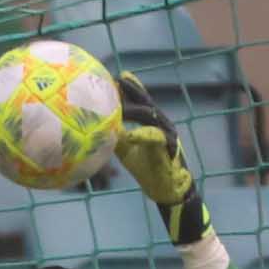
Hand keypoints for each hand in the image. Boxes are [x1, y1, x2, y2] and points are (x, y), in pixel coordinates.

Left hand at [115, 70, 207, 245]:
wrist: (167, 189)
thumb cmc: (147, 169)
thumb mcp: (127, 150)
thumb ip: (117, 137)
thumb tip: (98, 128)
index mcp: (152, 124)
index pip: (140, 102)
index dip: (129, 89)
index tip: (113, 79)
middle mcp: (162, 125)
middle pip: (147, 102)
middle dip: (133, 90)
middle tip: (117, 80)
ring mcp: (167, 134)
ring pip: (151, 116)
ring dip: (135, 109)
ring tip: (120, 103)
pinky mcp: (170, 148)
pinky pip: (156, 138)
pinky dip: (142, 135)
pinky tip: (128, 134)